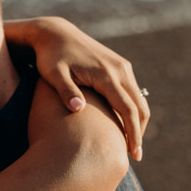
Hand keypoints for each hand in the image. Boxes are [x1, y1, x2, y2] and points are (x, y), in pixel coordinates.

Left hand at [4, 16, 149, 160]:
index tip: (133, 154)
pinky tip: (123, 126)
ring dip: (137, 122)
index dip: (132, 134)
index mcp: (106, 74)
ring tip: (129, 145)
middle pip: (139, 107)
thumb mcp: (53, 74)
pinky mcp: (120, 66)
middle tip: (134, 156)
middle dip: (139, 132)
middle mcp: (120, 69)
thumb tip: (78, 109)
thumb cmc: (50, 57)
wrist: (55, 33)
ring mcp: (122, 66)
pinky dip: (132, 111)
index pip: (127, 109)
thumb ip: (66, 91)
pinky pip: (132, 92)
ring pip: (138, 100)